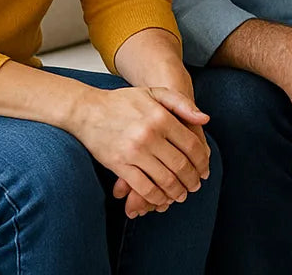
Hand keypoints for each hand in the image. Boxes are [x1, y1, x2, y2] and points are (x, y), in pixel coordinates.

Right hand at [69, 86, 210, 215]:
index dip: (202, 161)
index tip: (205, 170)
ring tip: (181, 195)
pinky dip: (156, 197)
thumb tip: (205, 119)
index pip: (191, 145)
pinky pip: (144, 187)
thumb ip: (182, 103)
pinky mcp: (119, 165)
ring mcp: (134, 152)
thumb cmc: (123, 101)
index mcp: (162, 117)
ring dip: (177, 192)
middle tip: (196, 186)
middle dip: (192, 179)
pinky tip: (161, 199)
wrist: (86, 110)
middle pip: (181, 165)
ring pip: (165, 179)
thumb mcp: (155, 92)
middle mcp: (150, 135)